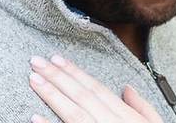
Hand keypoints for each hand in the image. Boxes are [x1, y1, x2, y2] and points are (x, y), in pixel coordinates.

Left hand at [29, 55, 163, 122]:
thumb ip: (141, 107)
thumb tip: (127, 88)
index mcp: (125, 116)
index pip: (96, 89)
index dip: (75, 72)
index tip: (57, 59)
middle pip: (81, 96)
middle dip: (58, 77)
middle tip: (37, 62)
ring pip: (73, 113)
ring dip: (52, 95)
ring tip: (34, 80)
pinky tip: (34, 117)